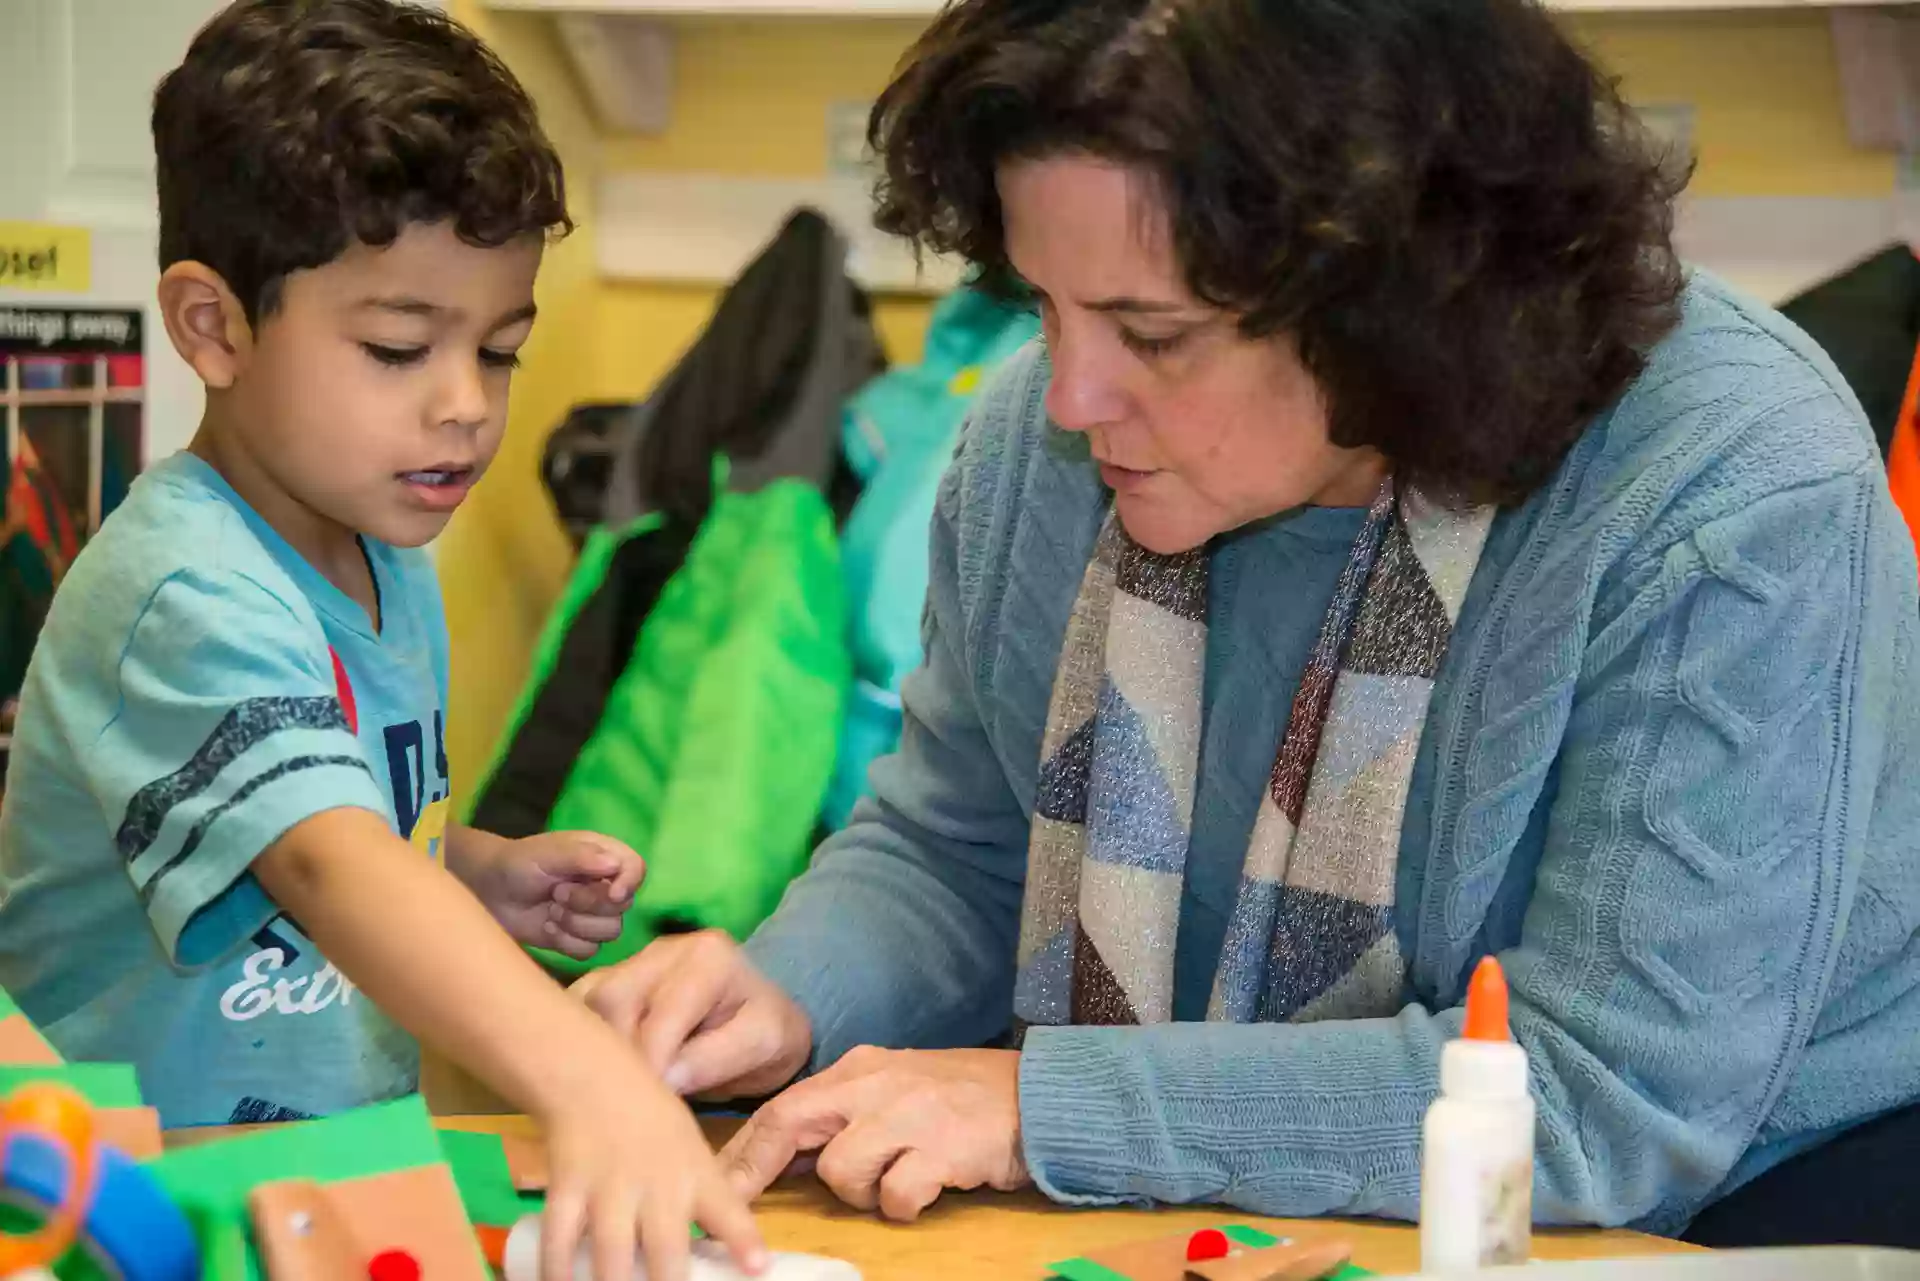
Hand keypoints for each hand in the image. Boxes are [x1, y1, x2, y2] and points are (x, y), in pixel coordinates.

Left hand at [465, 830, 643, 959]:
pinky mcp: (577, 938)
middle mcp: (603, 885)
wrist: (489, 891)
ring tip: (551, 910)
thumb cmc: (518, 863)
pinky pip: (589, 951)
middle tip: (558, 893)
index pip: (636, 868)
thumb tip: (614, 866)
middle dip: (588, 904)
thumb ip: (580, 857)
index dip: (629, 883)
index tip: (611, 892)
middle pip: (623, 906)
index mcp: (603, 856)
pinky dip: (566, 942)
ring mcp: (591, 914)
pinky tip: (547, 927)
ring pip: (610, 932)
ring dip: (576, 924)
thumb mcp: (547, 853)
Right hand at [540, 1073, 766, 1280]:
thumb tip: (721, 1252)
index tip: (758, 1267)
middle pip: (666, 1249)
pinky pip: (560, 1239)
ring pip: (612, 1253)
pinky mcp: (567, 1188)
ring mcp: (610, 1187)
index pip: (728, 1211)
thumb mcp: (690, 1150)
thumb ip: (701, 1200)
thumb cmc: (651, 1120)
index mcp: (696, 1175)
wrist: (594, 1079)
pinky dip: (558, 1271)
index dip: (744, 1242)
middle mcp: (658, 1184)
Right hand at [571, 930, 811, 1099]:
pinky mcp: (606, 980)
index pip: (662, 1016)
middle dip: (615, 1058)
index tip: (648, 1111)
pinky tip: (595, 1076)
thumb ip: (717, 1058)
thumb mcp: (765, 1044)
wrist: (758, 1016)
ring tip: (610, 1094)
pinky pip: (575, 1008)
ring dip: (592, 1051)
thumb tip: (664, 1080)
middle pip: (612, 1001)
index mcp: (708, 957)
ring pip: (586, 1004)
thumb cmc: (765, 1032)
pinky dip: (579, 1043)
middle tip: (624, 1105)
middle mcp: (662, 949)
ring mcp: (629, 962)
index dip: (650, 1067)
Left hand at [719, 1047, 1027, 1220]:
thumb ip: (848, 1112)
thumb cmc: (965, 1097)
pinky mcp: (942, 1148)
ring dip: (861, 1193)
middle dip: (757, 1168)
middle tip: (737, 1207)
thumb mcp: (898, 1089)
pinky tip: (926, 1191)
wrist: (1038, 1094)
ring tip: (895, 1183)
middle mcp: (877, 1084)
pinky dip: (902, 1205)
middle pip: (790, 1121)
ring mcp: (909, 1115)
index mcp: (861, 1068)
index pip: (784, 1105)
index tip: (716, 1180)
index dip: (745, 1148)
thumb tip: (793, 1154)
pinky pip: (895, 1195)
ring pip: (840, 1170)